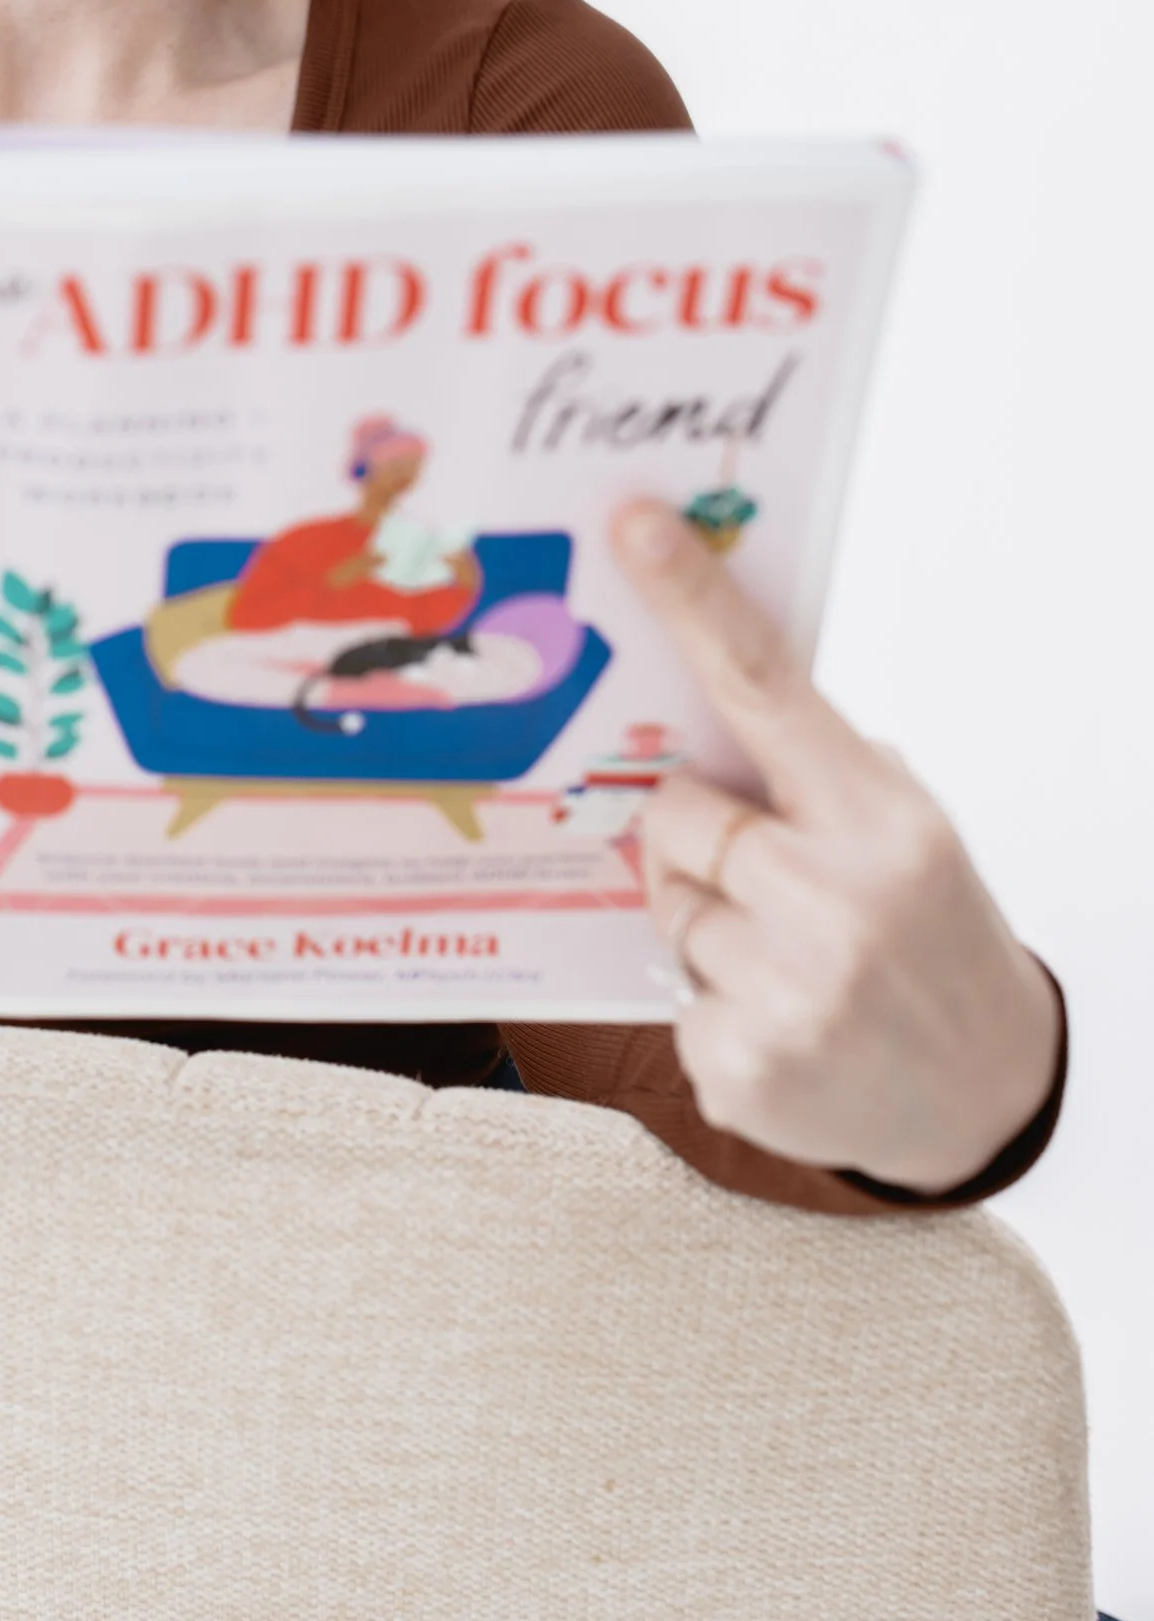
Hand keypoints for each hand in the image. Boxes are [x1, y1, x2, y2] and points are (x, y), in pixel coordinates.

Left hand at [608, 500, 1059, 1193]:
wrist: (986, 1095)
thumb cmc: (927, 936)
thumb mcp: (904, 833)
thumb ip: (813, 774)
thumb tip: (691, 705)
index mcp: (882, 819)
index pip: (767, 685)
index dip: (694, 599)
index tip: (634, 525)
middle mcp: (837, 898)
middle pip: (676, 812)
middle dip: (700, 838)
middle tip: (769, 881)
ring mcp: (786, 990)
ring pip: (668, 906)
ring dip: (708, 928)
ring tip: (793, 965)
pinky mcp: (740, 1066)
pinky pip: (670, 996)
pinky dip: (713, 1009)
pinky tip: (784, 1027)